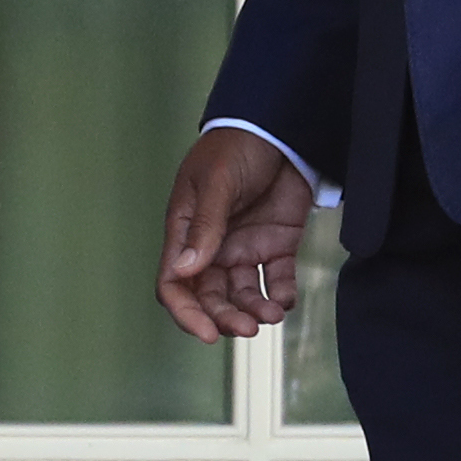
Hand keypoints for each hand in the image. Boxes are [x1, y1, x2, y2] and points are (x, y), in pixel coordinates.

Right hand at [156, 127, 317, 343]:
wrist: (280, 127)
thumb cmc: (235, 147)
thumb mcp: (216, 184)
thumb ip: (204, 227)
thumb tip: (184, 270)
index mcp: (186, 231)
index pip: (175, 283)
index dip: (186, 313)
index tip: (208, 333)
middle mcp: (213, 246)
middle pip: (210, 297)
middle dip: (226, 318)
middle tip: (248, 327)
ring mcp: (244, 246)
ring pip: (242, 295)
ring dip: (254, 311)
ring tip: (271, 315)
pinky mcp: (275, 244)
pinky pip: (275, 280)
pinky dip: (280, 296)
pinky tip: (285, 300)